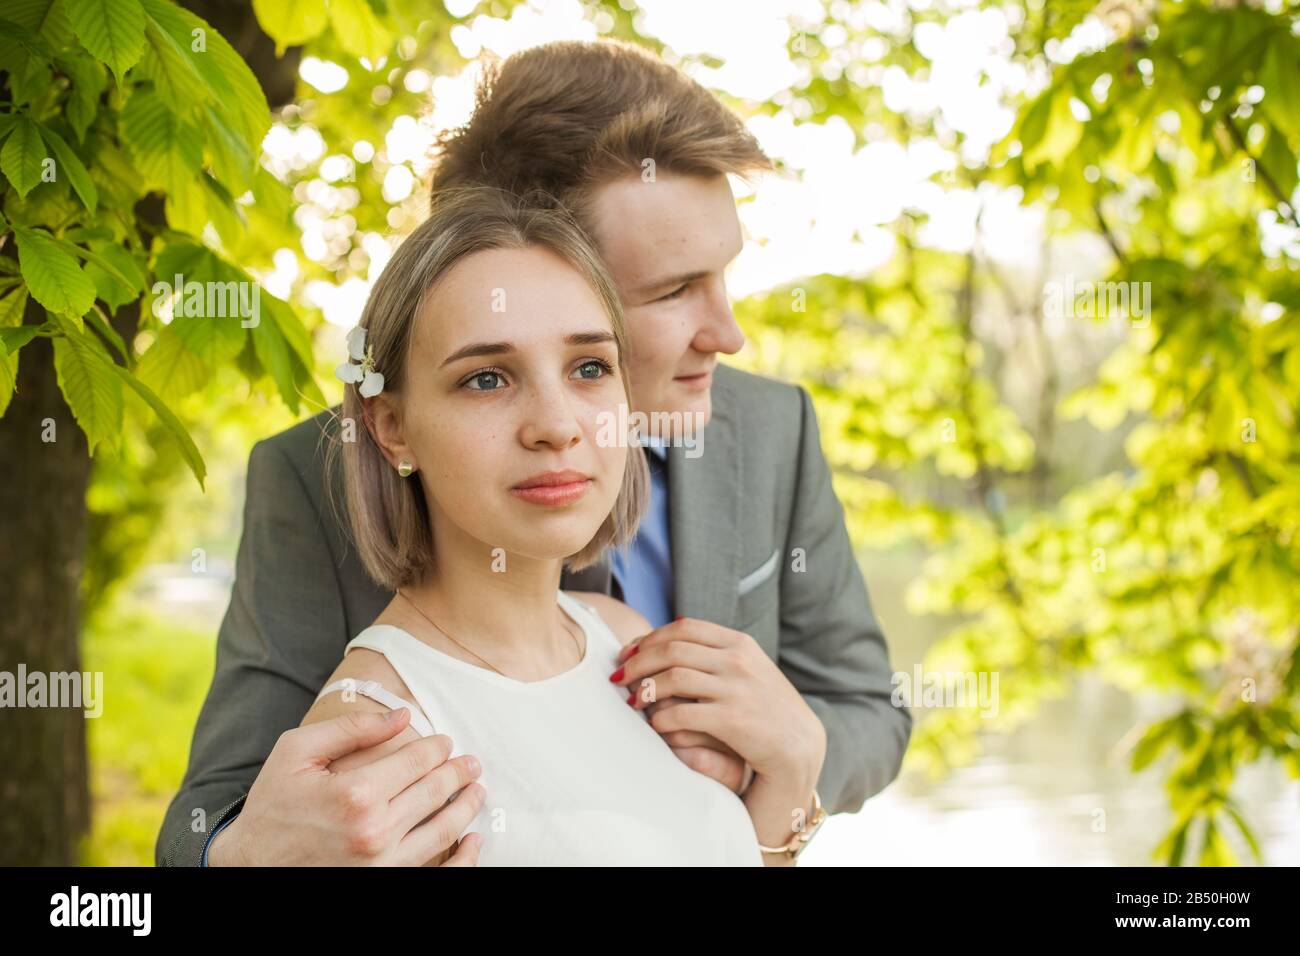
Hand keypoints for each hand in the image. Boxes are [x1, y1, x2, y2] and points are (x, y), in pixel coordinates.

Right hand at [208, 709, 483, 865]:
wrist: (250, 864)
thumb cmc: (272, 804)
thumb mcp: (297, 752)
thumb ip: (352, 730)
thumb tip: (402, 715)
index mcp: (356, 793)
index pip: (418, 761)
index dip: (437, 748)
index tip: (445, 742)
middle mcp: (374, 831)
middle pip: (435, 792)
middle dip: (458, 772)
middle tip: (471, 763)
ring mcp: (382, 864)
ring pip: (443, 830)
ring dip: (467, 807)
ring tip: (476, 791)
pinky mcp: (384, 883)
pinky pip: (436, 872)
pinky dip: (463, 858)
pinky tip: (474, 841)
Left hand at [613, 618, 826, 785]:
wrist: (798, 745)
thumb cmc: (766, 707)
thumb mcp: (749, 666)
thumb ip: (717, 650)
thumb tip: (675, 627)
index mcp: (739, 643)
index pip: (683, 628)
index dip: (650, 638)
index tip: (630, 652)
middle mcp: (738, 660)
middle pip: (672, 649)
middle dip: (639, 661)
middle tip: (619, 675)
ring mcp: (736, 689)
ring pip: (673, 678)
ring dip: (645, 688)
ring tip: (633, 700)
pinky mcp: (732, 719)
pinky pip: (681, 713)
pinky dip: (660, 717)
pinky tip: (654, 724)